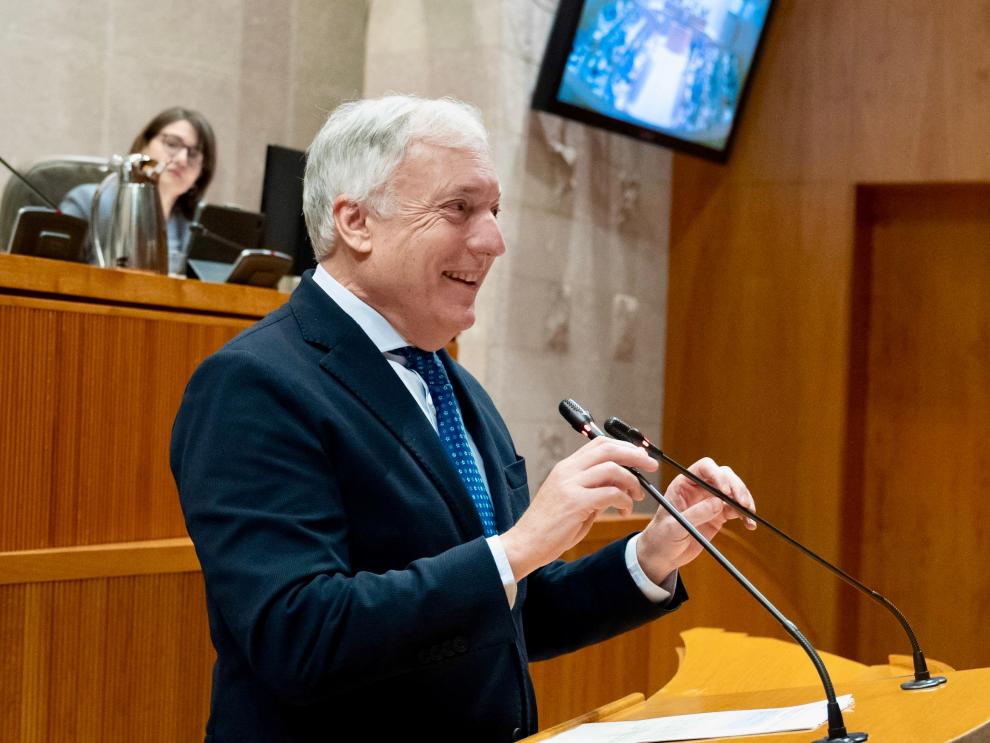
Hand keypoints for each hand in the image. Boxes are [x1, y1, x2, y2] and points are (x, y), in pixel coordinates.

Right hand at [500, 437, 657, 580]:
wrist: (525, 543)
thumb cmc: (548, 526)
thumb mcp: (571, 500)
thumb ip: (592, 490)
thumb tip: (617, 487)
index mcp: (566, 467)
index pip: (599, 444)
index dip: (623, 447)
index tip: (639, 457)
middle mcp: (567, 470)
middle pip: (608, 449)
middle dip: (635, 456)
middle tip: (651, 467)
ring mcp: (570, 484)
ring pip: (612, 469)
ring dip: (632, 482)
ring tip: (637, 496)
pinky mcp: (575, 502)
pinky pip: (610, 493)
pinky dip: (624, 500)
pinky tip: (624, 510)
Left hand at [636, 457, 754, 583]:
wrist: (663, 555)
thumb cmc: (661, 537)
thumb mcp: (674, 526)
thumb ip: (695, 514)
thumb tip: (718, 502)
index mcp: (683, 484)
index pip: (704, 468)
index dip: (717, 475)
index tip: (725, 491)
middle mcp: (698, 489)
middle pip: (723, 476)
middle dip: (735, 487)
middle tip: (742, 503)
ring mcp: (710, 501)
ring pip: (733, 491)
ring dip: (743, 499)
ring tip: (748, 514)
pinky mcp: (719, 515)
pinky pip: (735, 509)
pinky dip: (744, 515)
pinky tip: (749, 524)